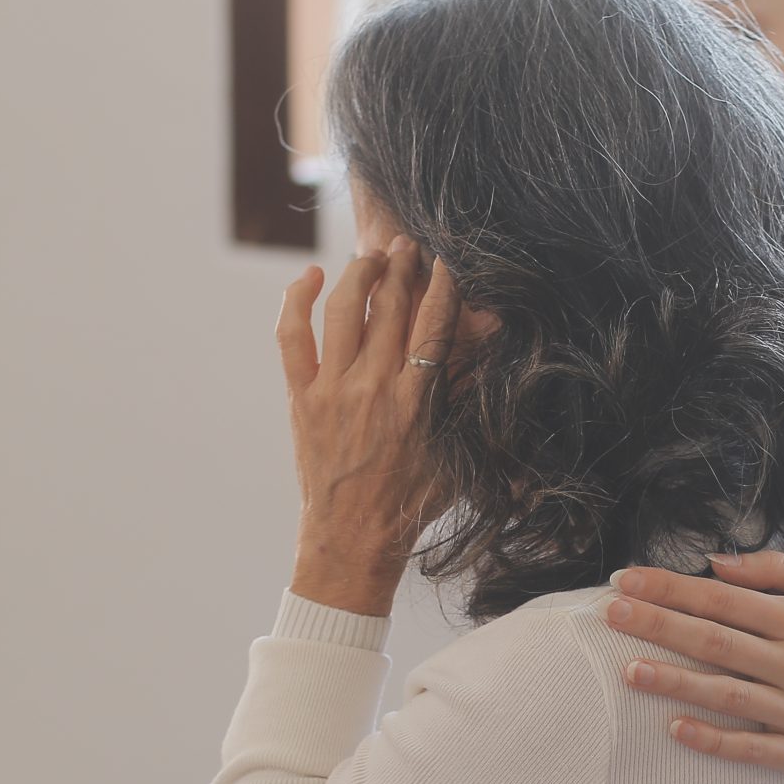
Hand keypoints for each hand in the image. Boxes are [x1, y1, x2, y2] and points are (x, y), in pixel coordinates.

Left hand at [276, 237, 462, 615]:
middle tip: (409, 244)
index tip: (449, 261)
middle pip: (389, 307)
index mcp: (416, 402)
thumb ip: (468, 397)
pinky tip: (311, 276)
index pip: (434, 326)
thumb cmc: (411, 502)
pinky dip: (296, 300)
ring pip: (342, 309)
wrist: (353, 539)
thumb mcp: (454, 452)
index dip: (444, 287)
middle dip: (402, 267)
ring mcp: (333, 390)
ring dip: (360, 274)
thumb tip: (491, 349)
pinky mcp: (301, 397)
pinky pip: (292, 336)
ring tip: (373, 256)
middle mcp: (373, 388)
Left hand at [603, 551, 783, 777]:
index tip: (627, 580)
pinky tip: (675, 727)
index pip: (723, 600)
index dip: (670, 589)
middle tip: (611, 613)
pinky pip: (751, 747)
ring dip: (673, 681)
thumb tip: (715, 563)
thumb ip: (778, 570)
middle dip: (657, 624)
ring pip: (725, 694)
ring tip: (628, 669)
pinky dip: (713, 738)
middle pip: (715, 642)